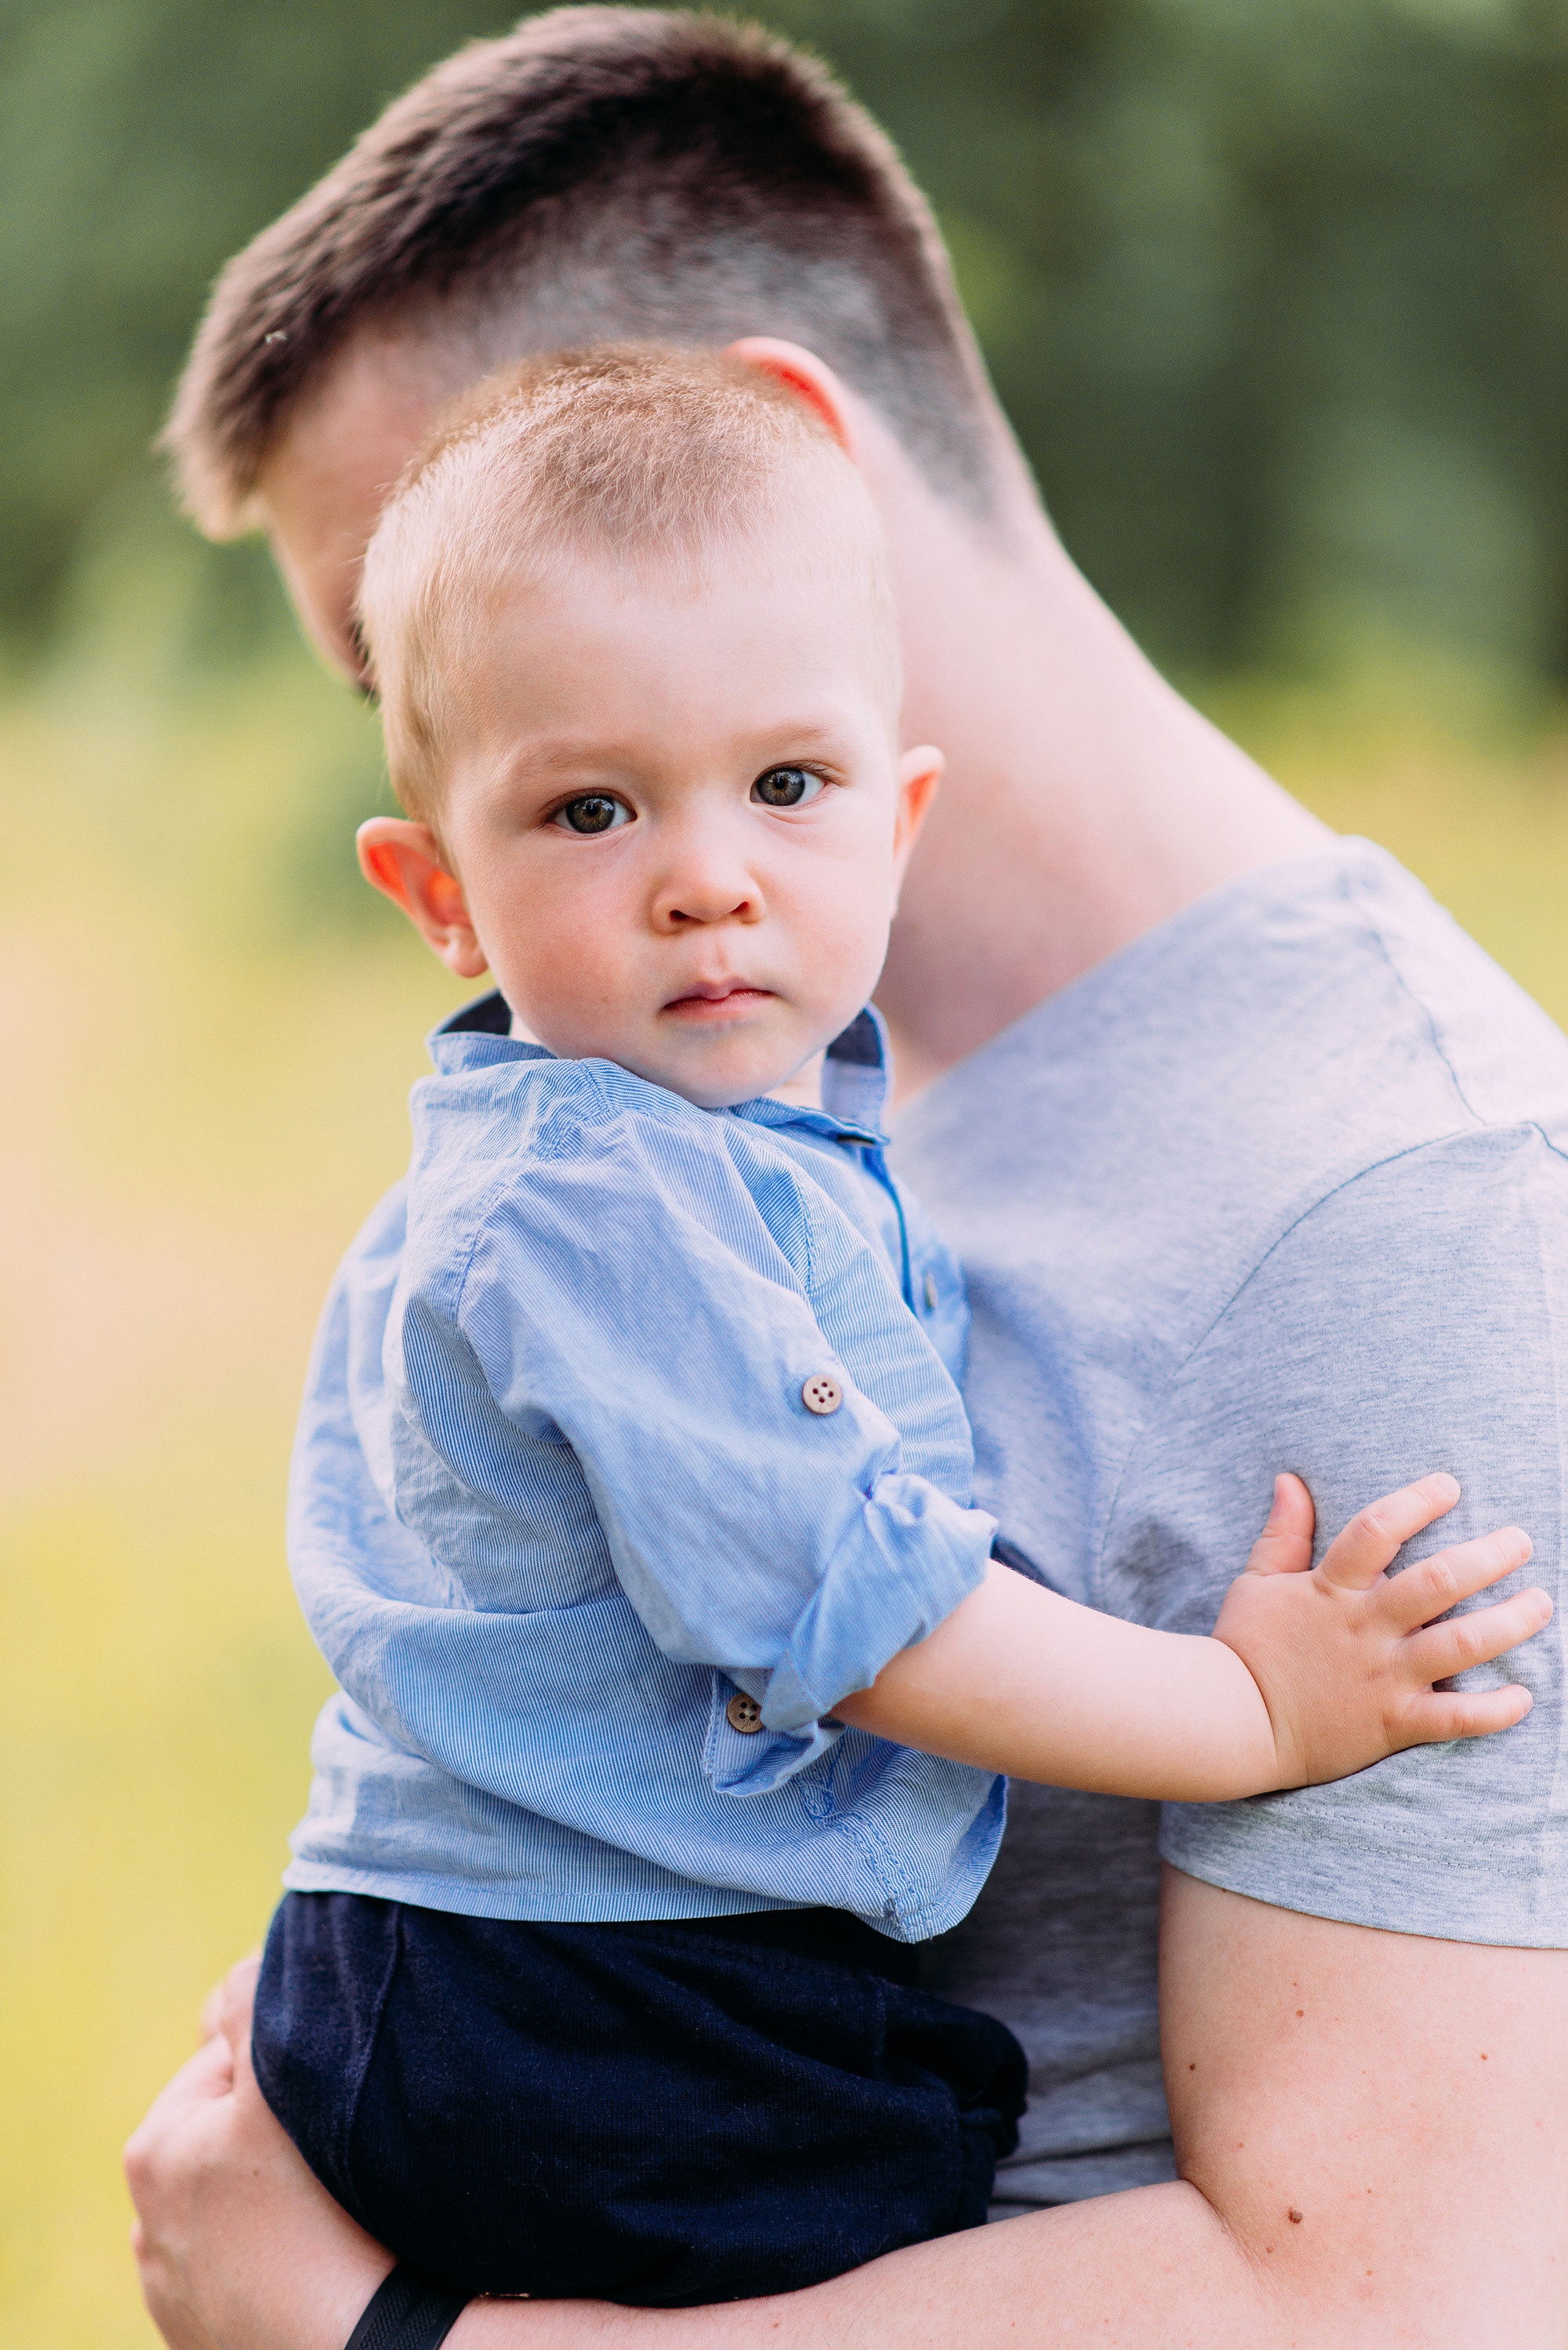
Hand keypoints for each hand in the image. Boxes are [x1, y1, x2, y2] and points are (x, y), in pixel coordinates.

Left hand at [124, 1956, 393, 2349]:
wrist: (351, 2347)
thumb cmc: (316, 2215)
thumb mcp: (276, 2087)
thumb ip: (249, 2003)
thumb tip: (242, 1965)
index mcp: (153, 2149)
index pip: (232, 2062)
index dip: (291, 2069)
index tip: (330, 2102)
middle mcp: (144, 2222)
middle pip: (233, 2136)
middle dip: (279, 2134)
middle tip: (336, 2156)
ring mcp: (172, 2286)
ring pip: (242, 2201)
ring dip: (279, 2194)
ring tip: (333, 2209)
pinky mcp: (203, 2333)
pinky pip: (247, 2262)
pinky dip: (278, 2253)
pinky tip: (317, 2256)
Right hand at [1214, 1471, 1550, 1787]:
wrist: (1233, 1722)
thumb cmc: (1245, 1648)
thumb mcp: (1257, 1581)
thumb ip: (1283, 1532)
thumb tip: (1291, 1480)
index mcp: (1332, 1589)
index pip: (1379, 1529)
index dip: (1417, 1501)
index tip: (1450, 1486)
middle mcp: (1367, 1628)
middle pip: (1440, 1581)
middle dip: (1490, 1557)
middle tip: (1520, 1541)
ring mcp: (1383, 1676)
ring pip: (1462, 1644)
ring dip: (1510, 1622)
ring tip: (1541, 1603)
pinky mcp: (1393, 1723)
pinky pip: (1456, 1718)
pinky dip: (1495, 1710)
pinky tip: (1523, 1697)